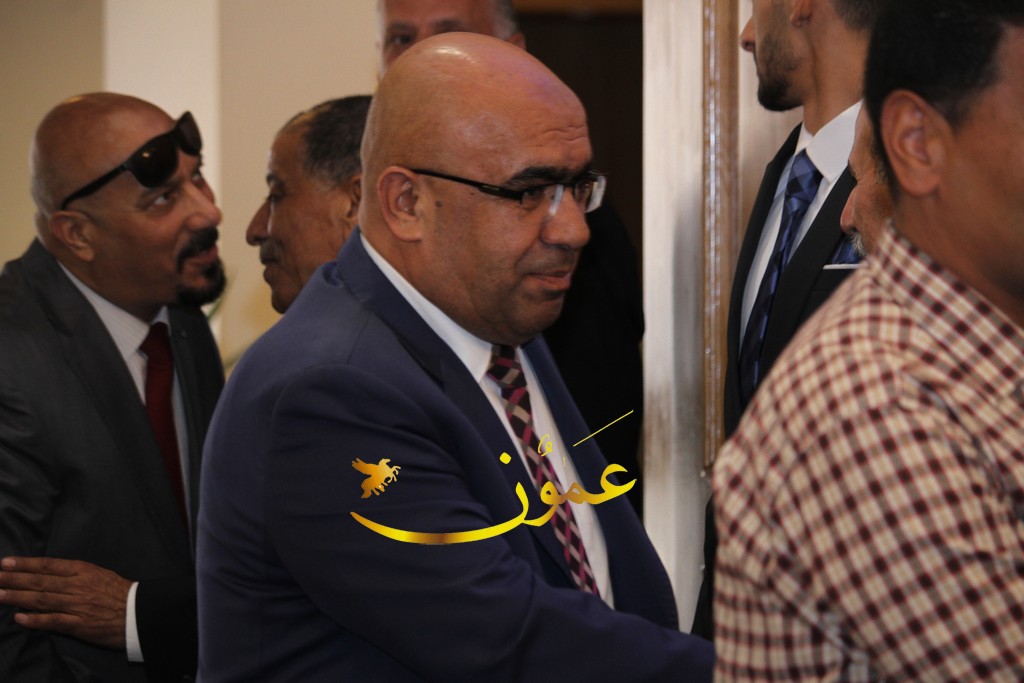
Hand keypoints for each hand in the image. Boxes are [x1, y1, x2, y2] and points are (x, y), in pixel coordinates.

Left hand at [0, 556, 130, 648]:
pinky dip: (35, 619)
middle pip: (41, 582)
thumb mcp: (99, 575)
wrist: (140, 612)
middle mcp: (78, 586)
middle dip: (14, 579)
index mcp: (84, 571)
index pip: (49, 566)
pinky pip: (54, 621)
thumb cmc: (120, 593)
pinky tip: (19, 618)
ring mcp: (78, 605)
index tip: (5, 562)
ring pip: (43, 599)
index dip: (26, 564)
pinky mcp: (80, 624)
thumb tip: (49, 575)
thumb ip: (76, 575)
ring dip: (18, 597)